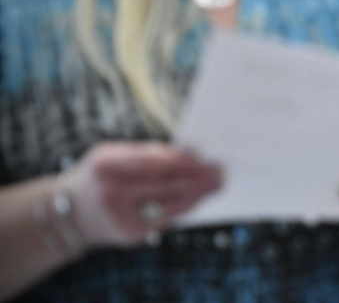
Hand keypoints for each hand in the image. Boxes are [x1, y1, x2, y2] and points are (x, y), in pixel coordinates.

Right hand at [61, 141, 221, 247]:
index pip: (153, 162)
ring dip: (196, 194)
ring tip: (216, 185)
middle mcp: (111, 193)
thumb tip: (188, 154)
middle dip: (196, 178)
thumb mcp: (111, 155)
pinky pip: (165, 219)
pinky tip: (198, 198)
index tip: (204, 157)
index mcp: (106, 165)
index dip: (182, 161)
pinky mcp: (130, 235)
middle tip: (219, 172)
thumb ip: (144, 153)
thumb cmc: (99, 175)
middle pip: (164, 184)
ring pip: (169, 204)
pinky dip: (184, 207)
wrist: (69, 213)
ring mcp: (120, 217)